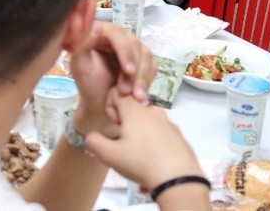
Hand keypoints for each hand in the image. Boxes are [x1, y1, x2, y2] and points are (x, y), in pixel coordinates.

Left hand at [67, 22, 155, 136]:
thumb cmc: (88, 85)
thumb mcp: (80, 66)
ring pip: (146, 54)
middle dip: (134, 69)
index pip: (117, 33)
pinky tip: (141, 94)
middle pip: (134, 44)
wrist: (100, 105)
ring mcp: (132, 48)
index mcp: (101, 33)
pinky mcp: (143, 60)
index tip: (128, 70)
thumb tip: (96, 27)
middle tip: (127, 91)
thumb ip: (83, 45)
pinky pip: (152, 65)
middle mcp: (118, 37)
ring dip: (141, 77)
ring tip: (135, 97)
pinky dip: (147, 79)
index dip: (125, 51)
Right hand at [83, 94, 203, 192]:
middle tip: (124, 142)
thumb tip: (91, 135)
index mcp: (134, 110)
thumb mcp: (109, 155)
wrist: (178, 178)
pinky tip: (154, 160)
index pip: (117, 93)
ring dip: (140, 132)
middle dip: (125, 121)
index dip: (110, 106)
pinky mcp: (178, 135)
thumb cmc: (141, 162)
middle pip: (133, 107)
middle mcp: (152, 111)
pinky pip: (161, 132)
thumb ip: (94, 141)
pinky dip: (155, 141)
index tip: (114, 124)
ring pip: (148, 120)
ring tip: (139, 154)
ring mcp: (168, 122)